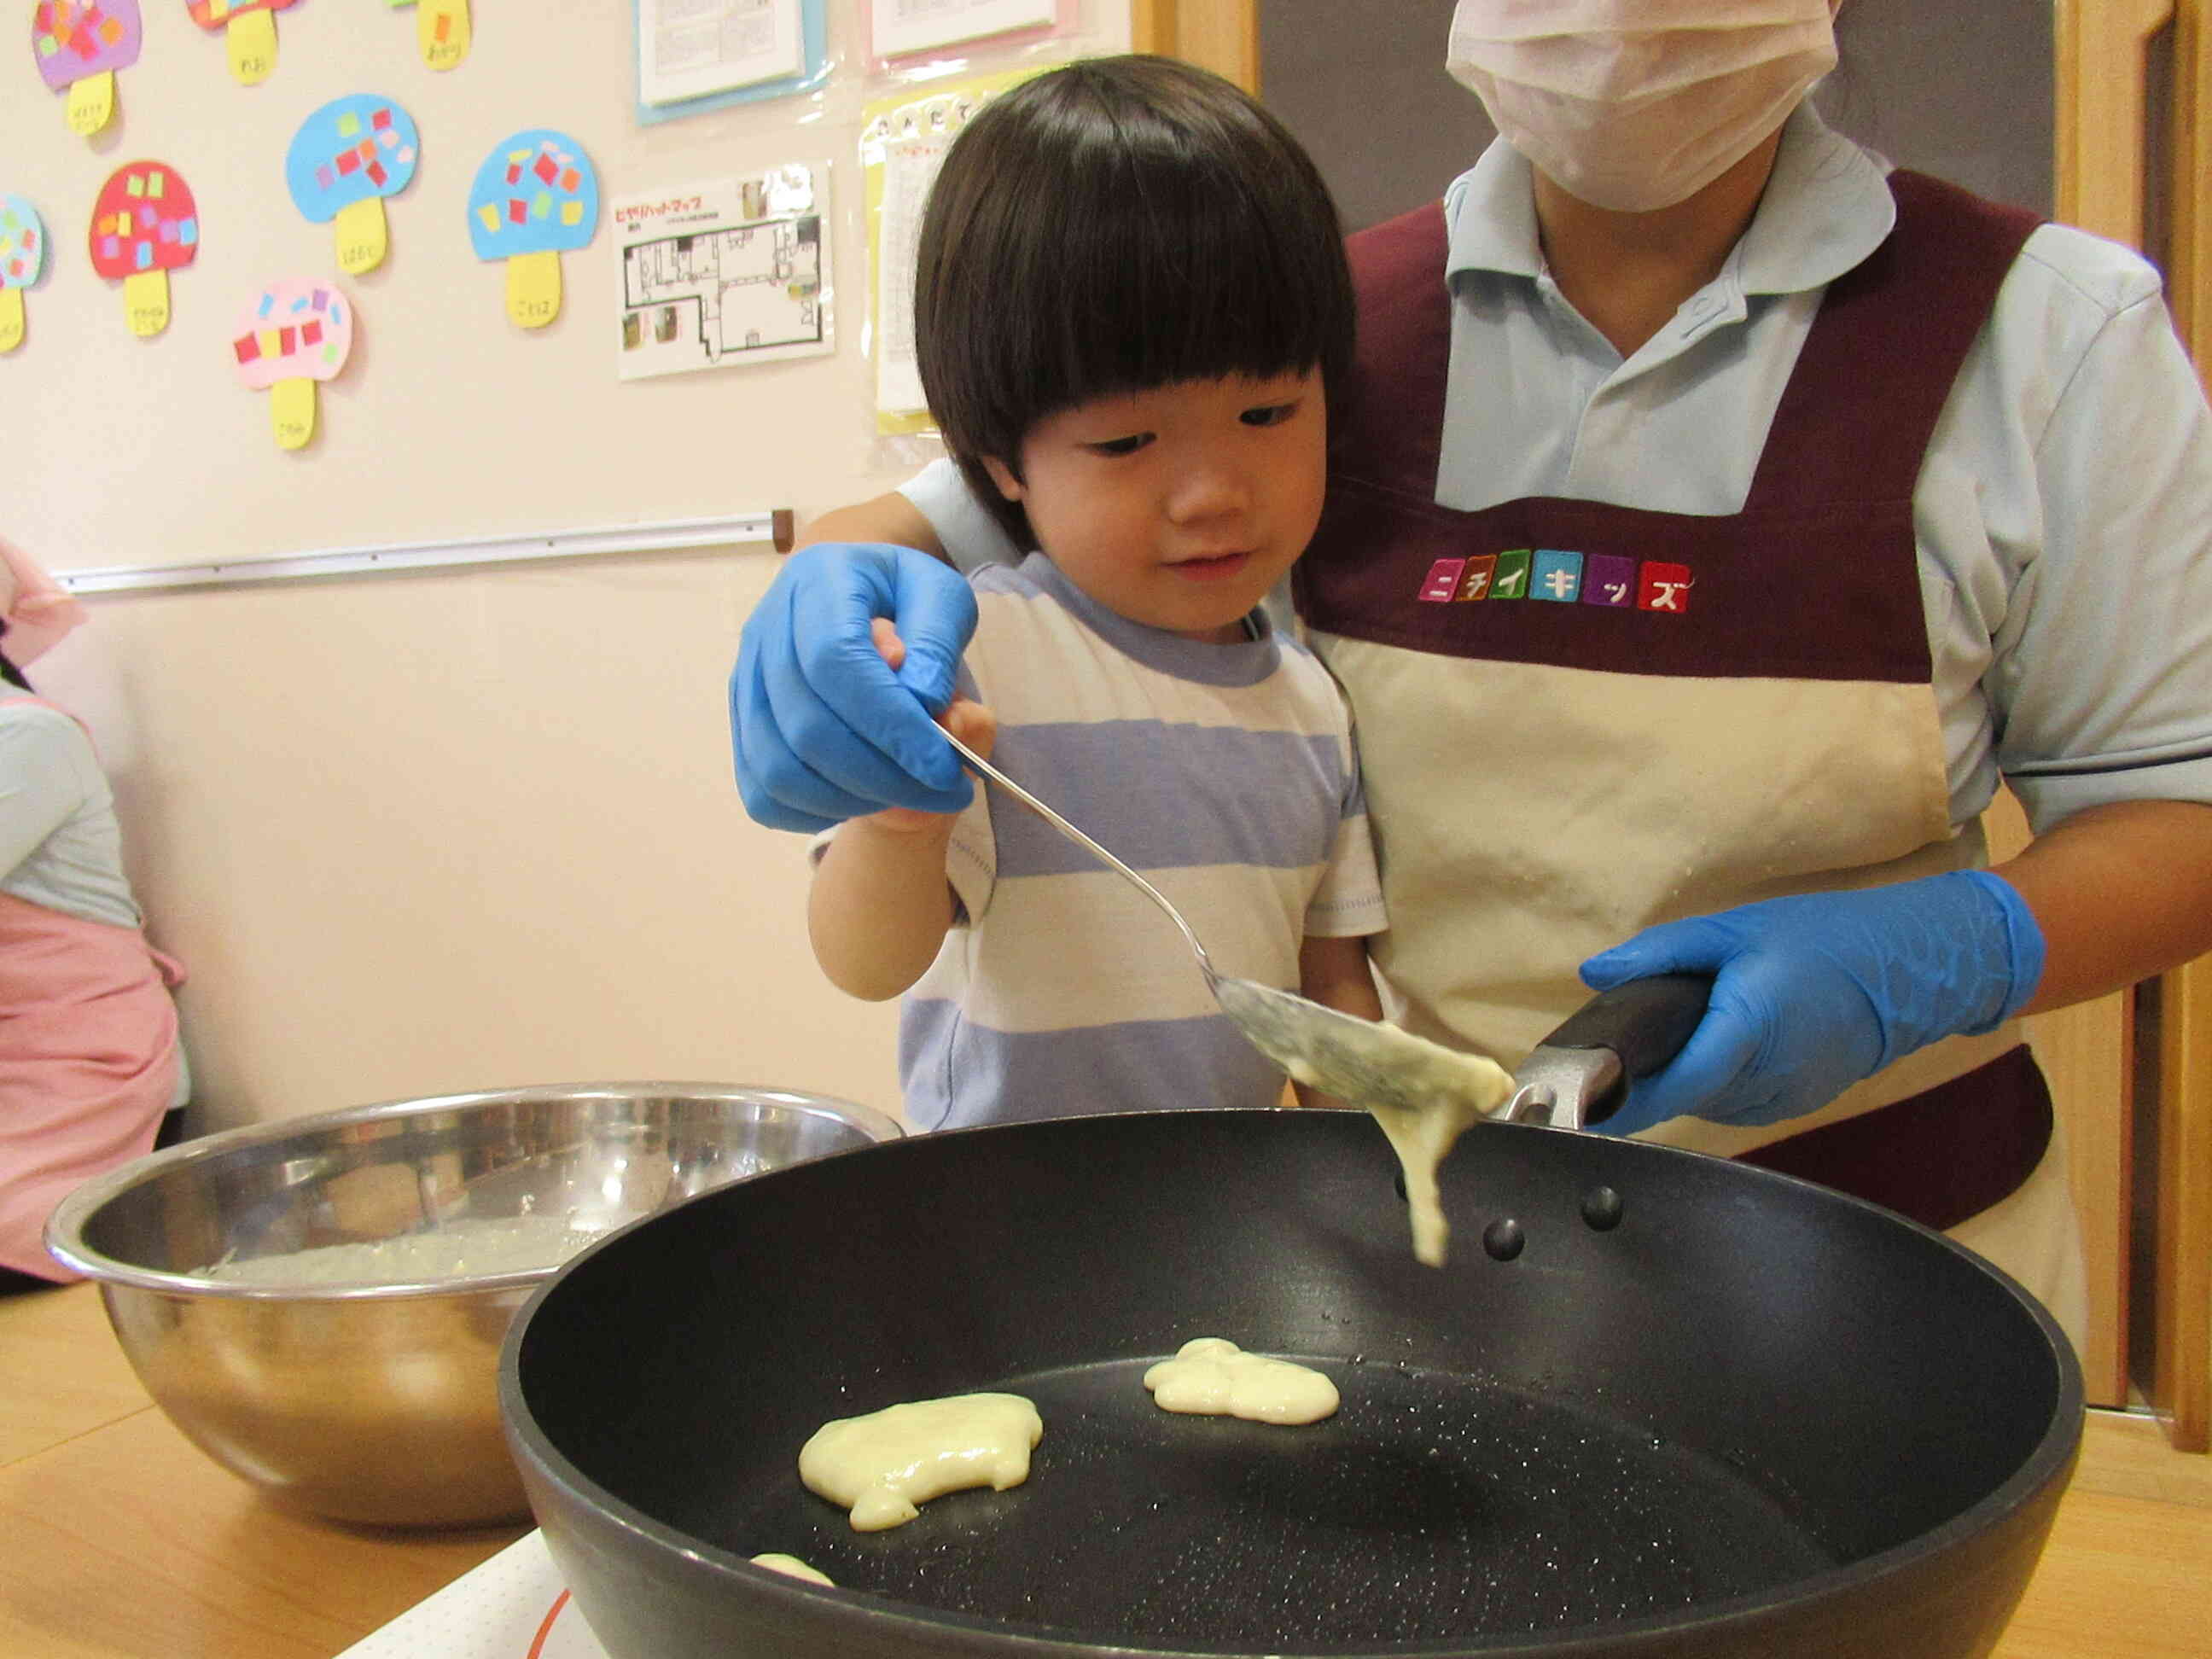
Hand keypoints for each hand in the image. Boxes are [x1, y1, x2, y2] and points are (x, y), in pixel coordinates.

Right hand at [730, 543, 978, 832]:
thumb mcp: (941, 597)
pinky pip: (762, 790)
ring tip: (909, 794)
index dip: (890, 723)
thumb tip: (921, 701)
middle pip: (807, 725)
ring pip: (779, 767)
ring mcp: (746, 678)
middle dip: (882, 774)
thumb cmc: (904, 595)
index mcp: (816, 582)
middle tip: (944, 789)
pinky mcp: (743, 721)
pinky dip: (814, 811)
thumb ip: (936, 642)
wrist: (858, 593)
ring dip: (851, 798)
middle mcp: (766, 628)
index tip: (942, 763)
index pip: (836, 661)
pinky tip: (865, 798)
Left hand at [1578, 871, 2044, 1135]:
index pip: (1677, 1083)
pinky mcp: (1792, 1105)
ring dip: (1675, 1080)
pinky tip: (1705, 1048)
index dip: (1624, 1100)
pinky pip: (1729, 1103)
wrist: (1909, 969)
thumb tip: (1594, 973)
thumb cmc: (1821, 939)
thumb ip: (1661, 954)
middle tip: (1599, 1055)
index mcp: (1751, 1025)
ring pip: (1703, 1104)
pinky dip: (1707, 1082)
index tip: (1577, 1106)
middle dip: (1639, 1082)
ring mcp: (1784, 1098)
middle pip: (1681, 1097)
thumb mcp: (1733, 930)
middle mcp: (1769, 1075)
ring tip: (1659, 1041)